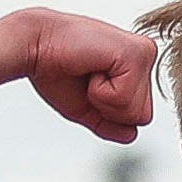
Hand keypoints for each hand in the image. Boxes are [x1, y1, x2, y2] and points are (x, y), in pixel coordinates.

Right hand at [20, 13, 154, 144]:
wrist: (37, 46)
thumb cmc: (57, 69)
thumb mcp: (86, 106)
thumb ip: (110, 123)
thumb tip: (132, 135)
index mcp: (135, 67)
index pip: (139, 117)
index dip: (108, 114)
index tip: (88, 85)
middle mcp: (145, 57)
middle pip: (142, 116)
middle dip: (109, 109)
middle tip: (88, 80)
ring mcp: (144, 54)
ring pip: (135, 110)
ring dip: (103, 99)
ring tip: (89, 71)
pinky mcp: (137, 53)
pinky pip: (124, 98)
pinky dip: (101, 92)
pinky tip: (91, 67)